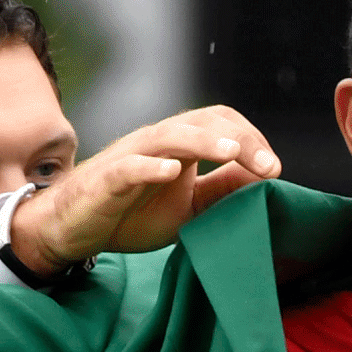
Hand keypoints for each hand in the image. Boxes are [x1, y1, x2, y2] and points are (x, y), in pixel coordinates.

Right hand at [7, 106, 279, 272]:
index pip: (222, 123)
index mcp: (181, 145)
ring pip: (170, 136)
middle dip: (241, 140)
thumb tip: (264, 180)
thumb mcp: (190, 207)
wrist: (77, 229)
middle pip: (203, 121)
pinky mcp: (108, 179)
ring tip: (232, 152)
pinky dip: (150, 166)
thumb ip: (223, 191)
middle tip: (269, 168)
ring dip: (204, 142)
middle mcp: (158, 142)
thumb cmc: (131, 213)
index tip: (275, 170)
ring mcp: (132, 157)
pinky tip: (172, 171)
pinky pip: (129, 167)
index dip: (252, 139)